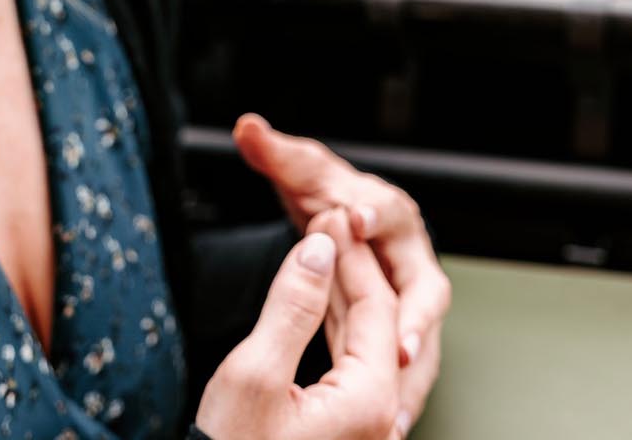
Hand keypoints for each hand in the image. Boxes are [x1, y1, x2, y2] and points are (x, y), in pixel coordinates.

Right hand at [195, 208, 404, 439]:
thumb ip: (292, 306)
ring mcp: (362, 429)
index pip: (375, 305)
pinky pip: (350, 366)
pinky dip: (335, 325)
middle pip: (377, 322)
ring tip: (321, 250)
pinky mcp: (341, 434)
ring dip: (342, 292)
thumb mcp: (254, 372)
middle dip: (350, 266)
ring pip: (363, 343)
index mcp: (369, 401)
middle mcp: (377, 417)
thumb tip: (320, 249)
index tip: (329, 214)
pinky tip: (320, 304)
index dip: (351, 252)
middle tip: (327, 223)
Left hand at [233, 113, 450, 434]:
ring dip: (409, 374)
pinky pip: (402, 367)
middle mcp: (409, 257)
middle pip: (424, 291)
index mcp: (391, 212)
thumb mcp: (301, 173)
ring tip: (397, 414)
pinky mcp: (398, 331)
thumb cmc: (327, 193)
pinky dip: (398, 395)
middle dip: (415, 321)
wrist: (345, 218)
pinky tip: (389, 428)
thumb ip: (275, 152)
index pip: (390, 212)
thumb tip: (246, 126)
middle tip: (401, 348)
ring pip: (418, 338)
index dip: (374, 218)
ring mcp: (408, 299)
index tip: (354, 220)